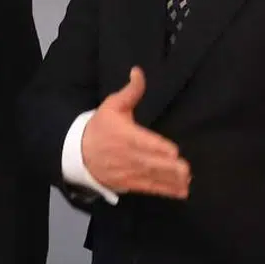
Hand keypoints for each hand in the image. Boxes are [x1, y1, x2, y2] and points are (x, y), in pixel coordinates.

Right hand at [80, 67, 190, 198]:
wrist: (78, 153)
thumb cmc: (100, 127)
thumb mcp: (111, 105)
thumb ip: (131, 91)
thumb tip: (138, 71)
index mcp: (125, 135)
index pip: (142, 142)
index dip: (157, 147)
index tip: (173, 151)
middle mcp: (127, 155)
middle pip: (149, 163)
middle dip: (168, 168)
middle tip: (185, 170)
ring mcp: (128, 172)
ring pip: (151, 178)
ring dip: (170, 181)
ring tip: (186, 183)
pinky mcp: (129, 183)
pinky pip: (148, 188)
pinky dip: (165, 191)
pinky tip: (180, 192)